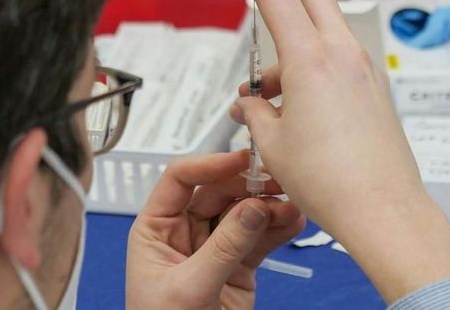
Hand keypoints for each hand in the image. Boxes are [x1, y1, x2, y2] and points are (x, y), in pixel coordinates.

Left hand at [126, 150, 304, 308]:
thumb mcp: (188, 288)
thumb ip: (223, 247)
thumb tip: (251, 208)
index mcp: (156, 229)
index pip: (180, 180)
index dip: (209, 165)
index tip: (240, 160)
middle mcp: (183, 232)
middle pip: (218, 191)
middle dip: (248, 186)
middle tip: (276, 182)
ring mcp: (213, 247)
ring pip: (243, 213)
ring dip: (268, 207)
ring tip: (291, 206)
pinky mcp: (237, 266)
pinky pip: (259, 239)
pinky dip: (278, 229)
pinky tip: (293, 222)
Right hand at [213, 0, 449, 302]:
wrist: (382, 210)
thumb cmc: (329, 181)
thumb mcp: (272, 144)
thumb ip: (255, 112)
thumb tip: (250, 104)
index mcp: (311, 60)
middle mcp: (342, 54)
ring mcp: (362, 68)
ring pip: (321, 26)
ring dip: (288, 39)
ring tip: (260, 91)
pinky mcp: (372, 88)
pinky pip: (335, 57)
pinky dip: (308, 62)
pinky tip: (289, 102)